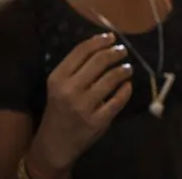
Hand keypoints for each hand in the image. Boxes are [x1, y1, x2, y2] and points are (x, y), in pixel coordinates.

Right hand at [27, 33, 133, 174]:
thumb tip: (102, 44)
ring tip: (127, 68)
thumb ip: (76, 68)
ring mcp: (84, 107)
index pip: (82, 51)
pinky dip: (126, 90)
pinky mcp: (97, 122)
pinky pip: (118, 100)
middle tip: (123, 51)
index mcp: (57, 78)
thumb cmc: (58, 110)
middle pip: (99, 61)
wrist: (53, 145)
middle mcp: (69, 90)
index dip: (100, 40)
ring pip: (112, 79)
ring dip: (124, 70)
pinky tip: (127, 85)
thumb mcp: (58, 86)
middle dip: (115, 52)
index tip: (112, 37)